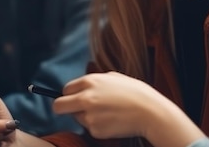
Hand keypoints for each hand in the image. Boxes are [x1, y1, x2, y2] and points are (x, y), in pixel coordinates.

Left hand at [54, 72, 204, 146]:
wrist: (150, 112)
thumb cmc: (136, 93)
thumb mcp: (114, 77)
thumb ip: (95, 81)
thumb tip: (82, 86)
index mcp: (90, 81)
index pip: (65, 89)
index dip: (69, 95)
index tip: (73, 98)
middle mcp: (85, 98)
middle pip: (58, 106)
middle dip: (63, 108)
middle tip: (72, 110)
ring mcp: (89, 116)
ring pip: (76, 118)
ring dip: (85, 117)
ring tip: (106, 113)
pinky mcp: (95, 130)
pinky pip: (89, 128)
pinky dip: (97, 126)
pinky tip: (111, 120)